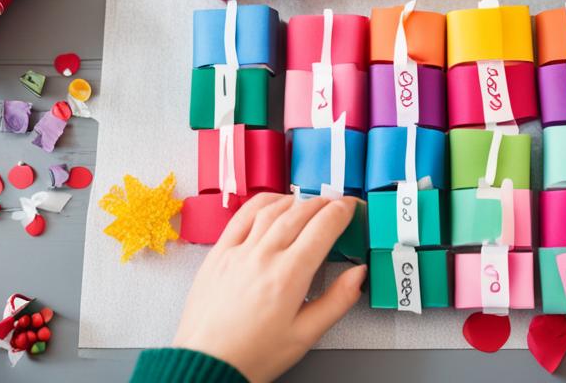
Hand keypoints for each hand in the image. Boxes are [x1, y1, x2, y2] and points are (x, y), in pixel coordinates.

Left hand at [172, 194, 365, 382]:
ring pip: (273, 210)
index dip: (342, 210)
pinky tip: (273, 204)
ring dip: (296, 200)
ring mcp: (238, 252)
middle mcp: (263, 257)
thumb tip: (358, 275)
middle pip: (301, 213)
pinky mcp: (218, 253)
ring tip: (309, 203)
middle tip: (336, 203)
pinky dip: (263, 203)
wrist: (207, 365)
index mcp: (289, 277)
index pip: (323, 227)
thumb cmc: (251, 354)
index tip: (351, 207)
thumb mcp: (305, 335)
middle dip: (324, 202)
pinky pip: (242, 216)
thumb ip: (337, 301)